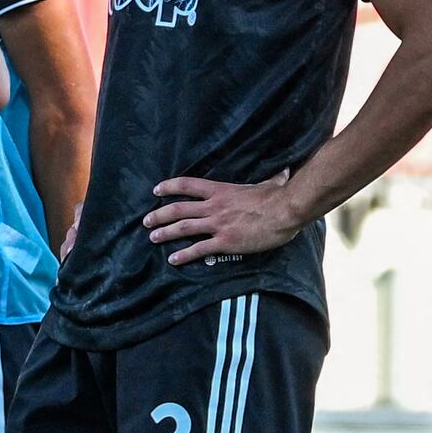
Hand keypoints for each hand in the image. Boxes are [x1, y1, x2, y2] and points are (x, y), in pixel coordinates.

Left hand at [147, 171, 308, 264]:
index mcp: (221, 190)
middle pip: (179, 209)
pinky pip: (199, 249)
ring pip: (184, 228)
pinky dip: (184, 255)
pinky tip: (173, 260)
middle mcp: (214, 206)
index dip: (169, 187)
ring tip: (152, 238)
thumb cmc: (277, 196)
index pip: (188, 185)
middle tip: (146, 221)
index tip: (156, 191)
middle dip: (160, 215)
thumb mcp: (267, 183)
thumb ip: (268, 180)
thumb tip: (282, 173)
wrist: (285, 211)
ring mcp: (218, 224)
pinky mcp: (225, 242)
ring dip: (165, 233)